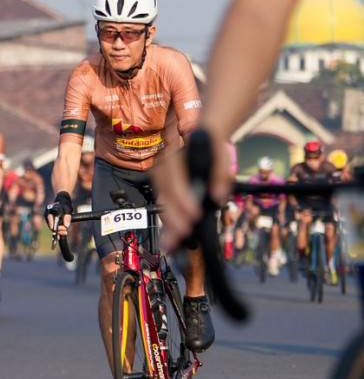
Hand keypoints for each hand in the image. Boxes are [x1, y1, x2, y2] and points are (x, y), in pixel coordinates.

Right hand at [45, 191, 71, 233]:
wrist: (63, 203)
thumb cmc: (65, 204)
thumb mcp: (67, 209)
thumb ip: (67, 216)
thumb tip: (66, 225)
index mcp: (49, 210)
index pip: (49, 217)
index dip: (51, 223)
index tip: (53, 227)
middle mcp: (47, 215)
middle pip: (51, 224)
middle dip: (58, 228)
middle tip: (65, 230)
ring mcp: (49, 220)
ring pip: (53, 227)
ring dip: (59, 231)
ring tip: (65, 232)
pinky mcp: (52, 223)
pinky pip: (55, 228)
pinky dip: (59, 231)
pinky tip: (63, 233)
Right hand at [153, 132, 226, 249]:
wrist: (201, 136)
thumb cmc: (211, 147)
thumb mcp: (221, 157)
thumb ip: (220, 176)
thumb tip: (218, 197)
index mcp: (177, 156)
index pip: (176, 181)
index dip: (183, 199)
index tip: (194, 215)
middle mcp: (162, 165)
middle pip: (165, 195)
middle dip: (173, 217)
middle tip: (180, 237)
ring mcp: (158, 174)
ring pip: (161, 200)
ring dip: (168, 222)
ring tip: (173, 242)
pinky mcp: (159, 183)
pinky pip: (161, 202)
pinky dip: (167, 218)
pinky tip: (171, 234)